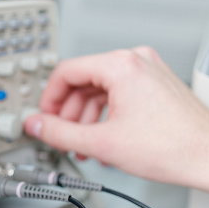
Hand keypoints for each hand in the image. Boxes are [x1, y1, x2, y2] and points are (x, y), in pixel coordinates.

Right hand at [24, 47, 208, 191]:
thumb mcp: (100, 142)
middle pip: (82, 82)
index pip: (65, 72)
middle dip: (68, 114)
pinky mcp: (155, 84)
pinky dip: (105, 116)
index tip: (44, 118)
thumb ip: (59, 133)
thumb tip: (35, 125)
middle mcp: (135, 61)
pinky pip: (117, 95)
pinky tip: (103, 141)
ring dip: (85, 119)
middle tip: (63, 136)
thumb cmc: (172, 146)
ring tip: (83, 145)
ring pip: (99, 90)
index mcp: (120, 65)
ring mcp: (147, 71)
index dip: (48, 99)